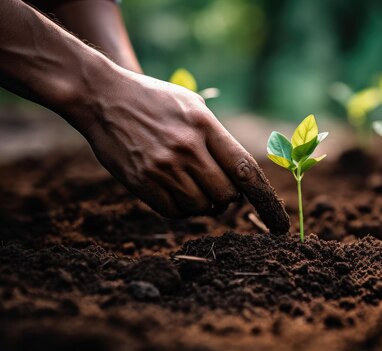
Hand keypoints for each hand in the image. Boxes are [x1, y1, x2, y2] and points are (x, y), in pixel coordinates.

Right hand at [77, 70, 289, 233]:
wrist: (101, 97)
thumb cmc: (153, 100)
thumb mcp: (192, 106)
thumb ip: (217, 138)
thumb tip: (240, 178)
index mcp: (204, 126)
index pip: (245, 170)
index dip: (267, 201)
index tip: (281, 226)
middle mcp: (187, 148)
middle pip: (226, 195)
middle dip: (227, 198)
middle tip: (216, 188)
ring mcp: (162, 167)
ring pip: (200, 207)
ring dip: (202, 204)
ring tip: (190, 184)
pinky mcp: (141, 181)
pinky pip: (173, 212)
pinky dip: (179, 208)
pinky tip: (173, 190)